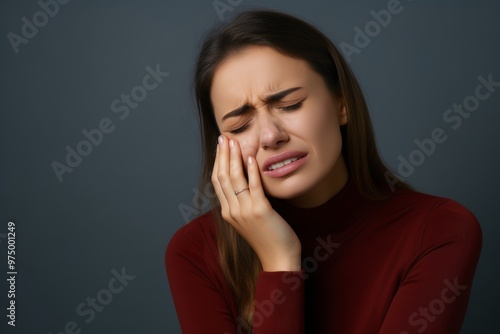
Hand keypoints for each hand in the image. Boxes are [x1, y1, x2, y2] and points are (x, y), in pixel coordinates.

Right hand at [211, 135, 301, 271]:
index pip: (218, 181)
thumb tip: (244, 183)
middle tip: (223, 137)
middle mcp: (232, 210)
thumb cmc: (268, 239)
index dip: (218, 162)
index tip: (220, 146)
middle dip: (222, 155)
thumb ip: (243, 202)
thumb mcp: (249, 219)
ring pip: (234, 179)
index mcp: (227, 212)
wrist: (278, 259)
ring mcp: (244, 211)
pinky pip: (253, 186)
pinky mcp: (260, 211)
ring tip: (234, 141)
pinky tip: (251, 157)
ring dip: (233, 157)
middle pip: (222, 177)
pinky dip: (251, 170)